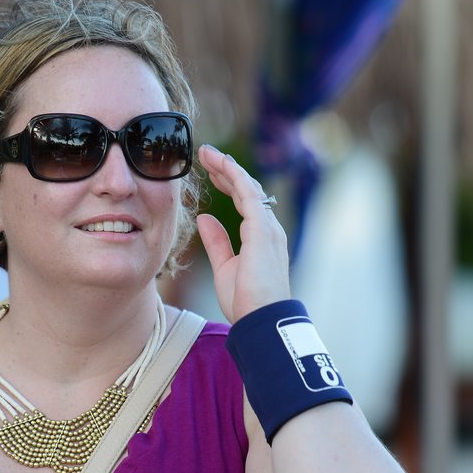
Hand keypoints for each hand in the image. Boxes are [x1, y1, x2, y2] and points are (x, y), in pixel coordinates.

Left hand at [195, 145, 290, 322]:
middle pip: (246, 190)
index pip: (243, 202)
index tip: (210, 171)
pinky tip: (221, 163)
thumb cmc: (247, 300)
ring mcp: (267, 227)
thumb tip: (205, 219)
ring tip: (208, 153)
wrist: (261, 319)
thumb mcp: (225, 268)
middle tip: (205, 154)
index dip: (227, 183)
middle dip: (225, 170)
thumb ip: (217, 242)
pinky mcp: (262, 229)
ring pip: (248, 187)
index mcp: (260, 237)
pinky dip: (234, 175)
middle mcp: (268, 228)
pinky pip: (248, 194)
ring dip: (227, 167)